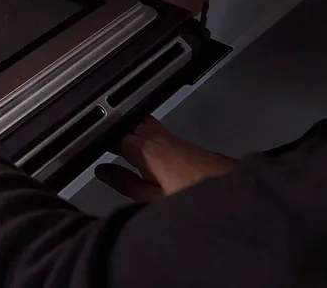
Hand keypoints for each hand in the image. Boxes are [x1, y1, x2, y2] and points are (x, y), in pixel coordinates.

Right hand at [94, 117, 235, 200]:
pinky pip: (159, 133)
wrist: (237, 199)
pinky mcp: (187, 146)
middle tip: (100, 143)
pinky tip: (144, 153)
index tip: (88, 145)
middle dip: (116, 133)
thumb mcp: (154, 200)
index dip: (100, 140)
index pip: (115, 136)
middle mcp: (160, 138)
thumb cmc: (195, 200)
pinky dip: (147, 139)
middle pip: (131, 127)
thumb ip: (127, 184)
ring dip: (133, 134)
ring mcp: (175, 139)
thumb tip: (103, 171)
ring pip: (146, 127)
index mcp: (148, 149)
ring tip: (119, 146)